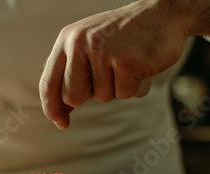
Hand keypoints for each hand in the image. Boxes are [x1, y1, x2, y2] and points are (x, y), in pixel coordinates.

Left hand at [39, 0, 187, 129]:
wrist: (161, 13)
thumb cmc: (121, 35)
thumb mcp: (87, 45)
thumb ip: (70, 72)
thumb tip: (60, 111)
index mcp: (66, 40)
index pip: (48, 84)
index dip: (51, 108)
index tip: (61, 122)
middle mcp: (79, 44)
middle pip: (72, 97)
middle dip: (89, 96)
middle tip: (107, 75)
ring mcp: (102, 52)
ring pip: (100, 97)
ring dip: (115, 87)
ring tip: (124, 64)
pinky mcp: (125, 62)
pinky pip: (123, 93)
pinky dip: (133, 86)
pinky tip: (138, 65)